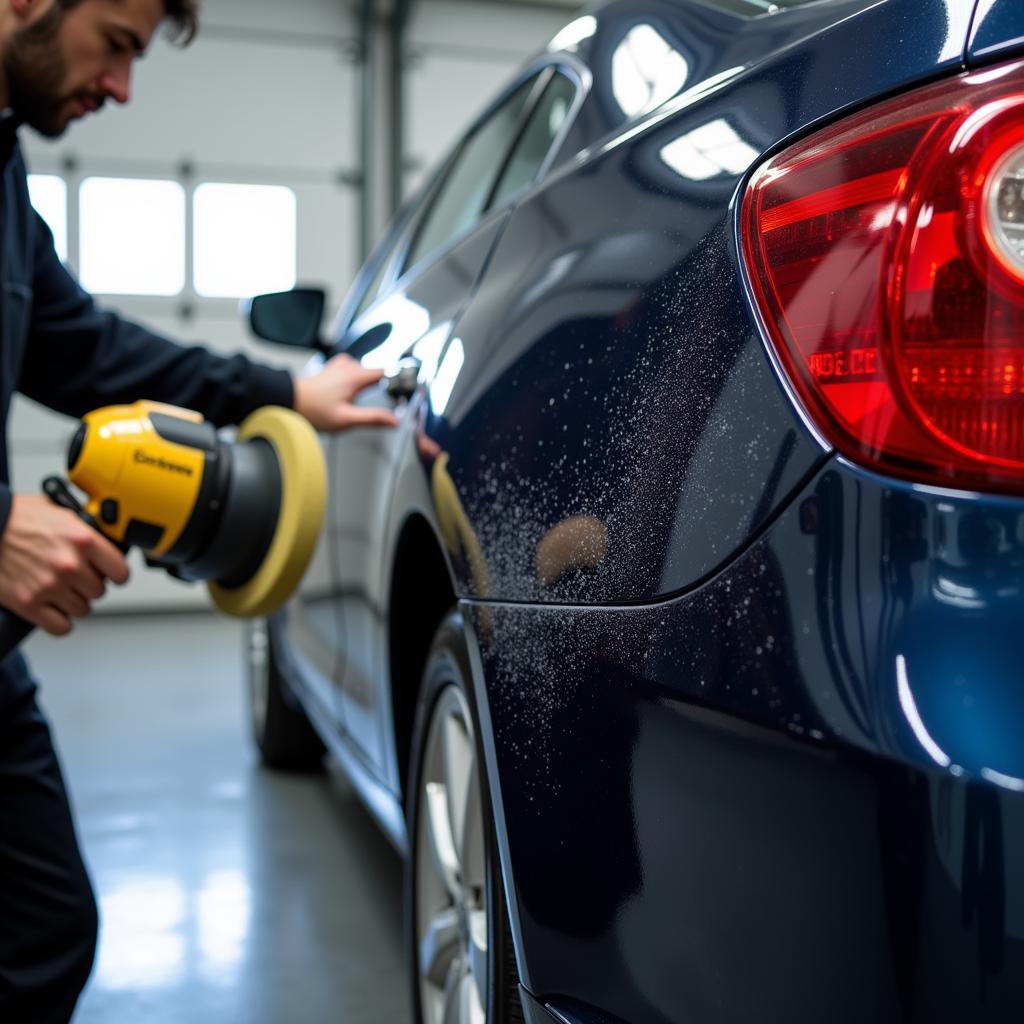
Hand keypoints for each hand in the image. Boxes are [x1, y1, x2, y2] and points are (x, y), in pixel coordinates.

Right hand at [0, 494, 129, 635]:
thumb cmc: (15, 517)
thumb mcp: (59, 511)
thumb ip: (84, 527)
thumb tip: (104, 534)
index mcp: (82, 540)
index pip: (120, 571)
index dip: (116, 574)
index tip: (110, 575)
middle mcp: (69, 565)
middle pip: (99, 592)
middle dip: (89, 586)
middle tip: (76, 579)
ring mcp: (50, 586)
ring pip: (82, 610)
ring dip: (74, 603)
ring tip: (61, 591)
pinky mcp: (29, 604)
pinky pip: (61, 627)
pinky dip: (59, 622)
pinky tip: (53, 609)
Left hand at [293, 353, 398, 431]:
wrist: (290, 401)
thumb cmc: (314, 411)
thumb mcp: (347, 419)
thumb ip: (373, 419)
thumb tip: (394, 421)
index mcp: (356, 376)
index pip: (388, 372)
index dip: (398, 382)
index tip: (401, 394)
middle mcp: (350, 366)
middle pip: (378, 372)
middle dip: (384, 386)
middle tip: (384, 403)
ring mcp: (341, 365)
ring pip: (366, 372)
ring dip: (370, 383)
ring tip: (365, 400)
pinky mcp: (335, 368)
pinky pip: (355, 370)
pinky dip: (359, 379)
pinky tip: (354, 391)